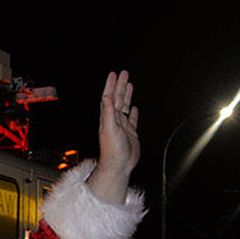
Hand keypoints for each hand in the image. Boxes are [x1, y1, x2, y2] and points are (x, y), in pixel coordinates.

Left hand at [87, 70, 140, 203]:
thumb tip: (106, 97)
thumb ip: (108, 113)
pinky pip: (131, 119)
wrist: (119, 164)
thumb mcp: (109, 128)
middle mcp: (114, 120)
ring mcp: (122, 126)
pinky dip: (132, 112)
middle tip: (123, 73)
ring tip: (129, 84)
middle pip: (117, 98)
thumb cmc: (112, 149)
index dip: (111, 85)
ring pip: (124, 106)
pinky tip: (133, 107)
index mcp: (108, 117)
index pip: (109, 97)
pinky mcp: (130, 133)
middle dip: (120, 86)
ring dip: (126, 95)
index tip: (114, 74)